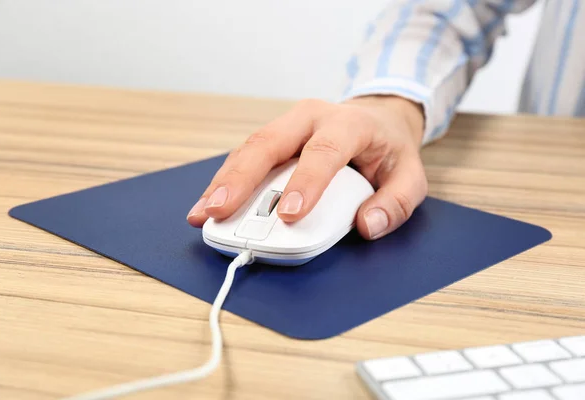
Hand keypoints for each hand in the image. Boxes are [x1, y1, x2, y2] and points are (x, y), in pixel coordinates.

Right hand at [187, 95, 427, 239]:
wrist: (377, 120)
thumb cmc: (388, 150)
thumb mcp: (410, 176)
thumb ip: (396, 202)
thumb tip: (368, 225)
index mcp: (348, 123)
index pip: (324, 150)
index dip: (305, 182)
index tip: (288, 215)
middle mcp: (310, 118)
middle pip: (268, 142)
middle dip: (240, 179)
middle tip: (218, 211)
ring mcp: (287, 126)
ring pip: (248, 149)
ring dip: (223, 182)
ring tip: (202, 213)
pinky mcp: (274, 140)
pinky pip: (245, 158)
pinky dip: (225, 182)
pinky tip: (208, 204)